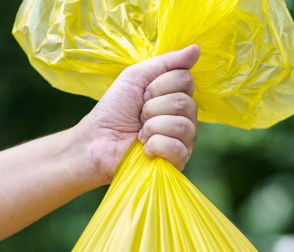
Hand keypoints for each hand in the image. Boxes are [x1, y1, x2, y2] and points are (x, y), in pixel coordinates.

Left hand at [77, 45, 199, 182]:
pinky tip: (145, 149)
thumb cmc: (115, 109)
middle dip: (153, 107)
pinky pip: (178, 147)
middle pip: (185, 102)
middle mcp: (186, 117)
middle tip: (139, 116)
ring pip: (182, 124)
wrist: (97, 140)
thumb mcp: (136, 77)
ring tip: (140, 133)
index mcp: (177, 95)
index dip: (159, 86)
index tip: (142, 95)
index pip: (185, 80)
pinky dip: (156, 145)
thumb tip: (195, 49)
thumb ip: (166, 63)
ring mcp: (184, 140)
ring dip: (153, 126)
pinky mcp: (178, 161)